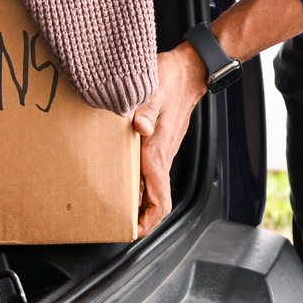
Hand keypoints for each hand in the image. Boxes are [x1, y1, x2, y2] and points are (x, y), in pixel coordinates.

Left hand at [130, 44, 206, 235]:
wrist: (189, 71)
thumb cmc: (171, 79)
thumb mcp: (155, 91)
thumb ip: (146, 110)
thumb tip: (141, 127)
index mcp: (159, 151)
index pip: (160, 199)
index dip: (148, 221)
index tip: (132, 231)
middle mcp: (162, 156)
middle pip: (155, 201)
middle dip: (139, 219)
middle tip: (114, 225)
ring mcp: (162, 152)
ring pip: (152, 190)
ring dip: (137, 204)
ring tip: (113, 208)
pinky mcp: (158, 145)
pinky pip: (150, 175)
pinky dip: (137, 186)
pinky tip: (120, 179)